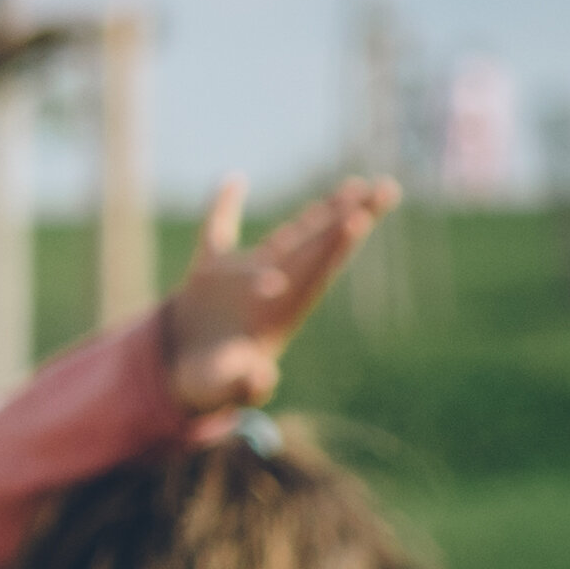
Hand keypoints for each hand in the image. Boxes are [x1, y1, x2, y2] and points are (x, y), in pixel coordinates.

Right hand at [158, 172, 393, 413]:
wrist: (185, 377)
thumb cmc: (209, 386)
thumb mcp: (222, 389)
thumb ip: (244, 385)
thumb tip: (260, 378)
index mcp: (277, 315)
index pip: (313, 273)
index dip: (334, 246)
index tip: (359, 220)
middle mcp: (272, 291)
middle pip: (317, 247)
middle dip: (350, 218)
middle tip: (384, 189)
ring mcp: (245, 278)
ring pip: (291, 236)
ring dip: (322, 212)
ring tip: (356, 186)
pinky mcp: (212, 273)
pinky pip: (218, 231)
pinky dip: (222, 205)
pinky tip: (233, 180)